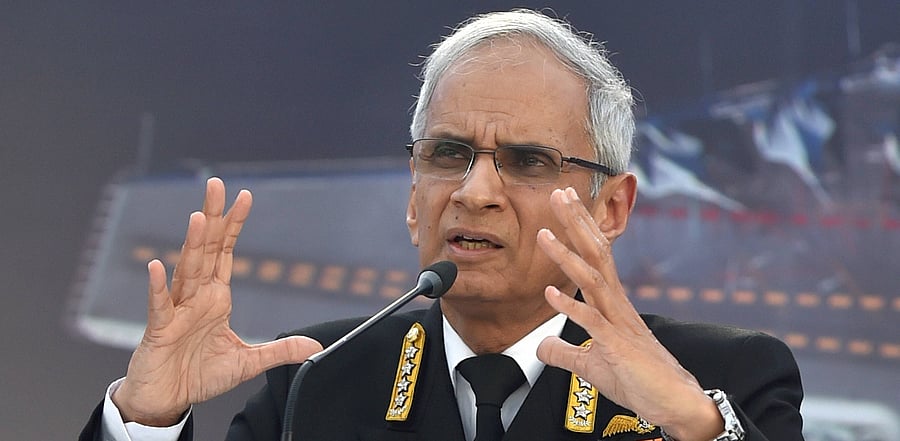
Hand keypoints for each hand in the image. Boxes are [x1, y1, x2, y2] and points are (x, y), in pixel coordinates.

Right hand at [113, 177, 322, 425]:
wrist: (165, 399)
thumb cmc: (199, 375)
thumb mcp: (247, 362)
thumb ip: (279, 351)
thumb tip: (314, 347)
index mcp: (215, 298)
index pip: (226, 253)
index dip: (234, 225)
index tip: (245, 196)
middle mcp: (196, 297)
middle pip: (205, 250)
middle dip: (212, 217)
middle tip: (216, 185)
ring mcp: (176, 311)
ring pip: (185, 271)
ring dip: (192, 244)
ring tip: (199, 217)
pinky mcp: (159, 330)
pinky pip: (159, 306)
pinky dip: (156, 287)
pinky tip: (156, 266)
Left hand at [535, 187, 721, 440]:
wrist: (675, 403)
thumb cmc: (639, 381)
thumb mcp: (592, 364)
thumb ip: (565, 352)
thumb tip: (540, 345)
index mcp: (613, 303)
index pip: (595, 256)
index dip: (579, 228)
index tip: (564, 203)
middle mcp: (617, 305)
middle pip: (596, 254)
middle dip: (576, 223)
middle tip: (559, 193)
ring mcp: (619, 323)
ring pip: (591, 280)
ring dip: (566, 256)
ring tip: (543, 234)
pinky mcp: (618, 346)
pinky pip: (591, 322)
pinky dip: (570, 306)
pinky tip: (549, 293)